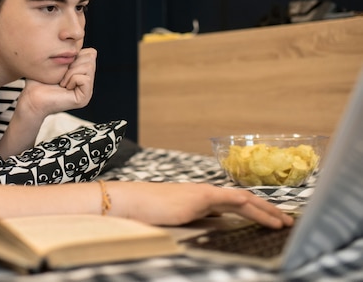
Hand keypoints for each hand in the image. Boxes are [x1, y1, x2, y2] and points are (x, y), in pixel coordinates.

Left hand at [21, 47, 96, 116]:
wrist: (31, 97)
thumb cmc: (38, 80)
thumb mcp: (56, 61)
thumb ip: (69, 52)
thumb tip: (78, 41)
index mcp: (82, 72)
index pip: (90, 53)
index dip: (75, 54)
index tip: (62, 65)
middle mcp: (87, 82)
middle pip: (91, 58)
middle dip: (73, 63)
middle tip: (61, 75)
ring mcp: (87, 91)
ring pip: (89, 67)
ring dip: (71, 72)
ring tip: (61, 81)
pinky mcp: (84, 98)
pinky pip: (85, 79)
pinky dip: (72, 79)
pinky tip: (63, 87)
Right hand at [110, 181, 293, 228]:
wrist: (131, 202)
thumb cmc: (148, 212)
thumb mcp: (177, 218)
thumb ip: (196, 219)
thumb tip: (215, 225)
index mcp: (200, 199)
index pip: (234, 203)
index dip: (256, 210)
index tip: (272, 219)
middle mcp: (205, 194)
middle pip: (244, 199)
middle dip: (267, 209)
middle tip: (288, 221)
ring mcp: (203, 194)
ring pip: (243, 199)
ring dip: (266, 210)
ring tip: (284, 222)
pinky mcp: (200, 198)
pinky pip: (232, 201)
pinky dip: (251, 207)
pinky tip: (265, 216)